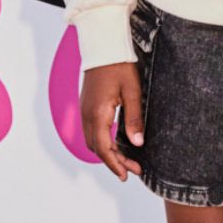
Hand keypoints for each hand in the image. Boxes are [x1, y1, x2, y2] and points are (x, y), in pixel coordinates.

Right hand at [81, 59, 143, 179]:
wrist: (103, 46)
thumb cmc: (119, 66)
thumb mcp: (132, 92)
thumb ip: (134, 118)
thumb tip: (137, 143)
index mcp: (98, 114)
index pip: (104, 148)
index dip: (115, 164)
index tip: (126, 175)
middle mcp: (87, 115)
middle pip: (97, 148)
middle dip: (114, 161)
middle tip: (133, 169)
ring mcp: (84, 110)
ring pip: (92, 141)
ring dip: (108, 153)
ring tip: (126, 160)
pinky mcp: (87, 106)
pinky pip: (91, 131)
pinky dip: (102, 142)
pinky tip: (115, 143)